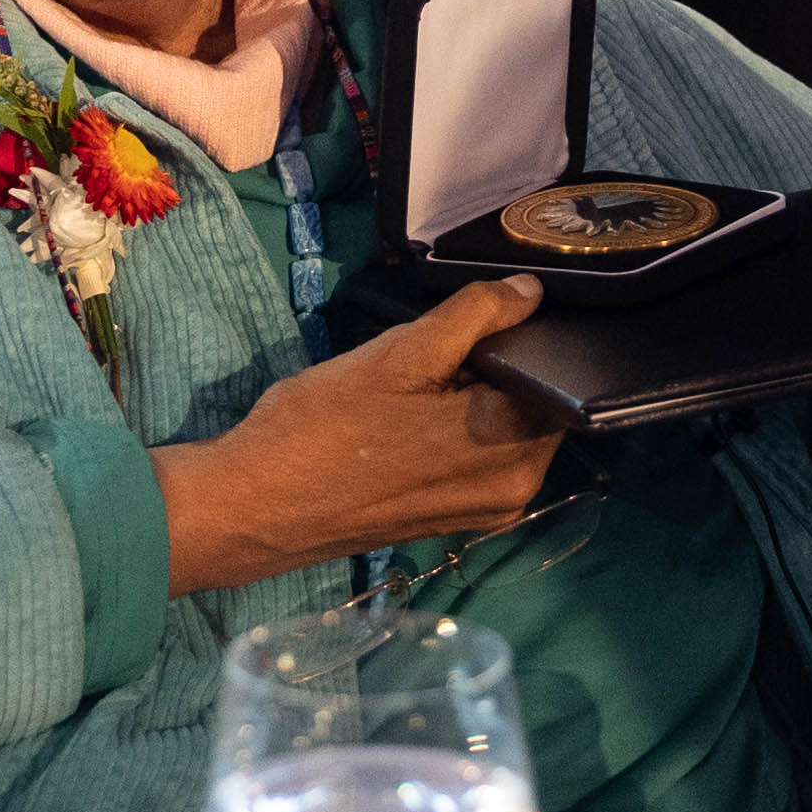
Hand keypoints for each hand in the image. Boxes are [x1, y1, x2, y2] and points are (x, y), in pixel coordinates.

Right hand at [152, 276, 562, 596]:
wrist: (253, 505)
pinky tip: (417, 407)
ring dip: (477, 395)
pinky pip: (480, 457)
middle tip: (447, 333)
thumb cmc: (324, 426)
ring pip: (506, 429)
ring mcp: (485, 512)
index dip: (531, 335)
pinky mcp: (453, 519)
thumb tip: (531, 293)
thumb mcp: (401, 354)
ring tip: (427, 367)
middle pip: (535, 404)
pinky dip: (461, 427)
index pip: (558, 375)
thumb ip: (475, 317)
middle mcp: (516, 491)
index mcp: (515, 452)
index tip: (493, 308)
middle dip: (500, 366)